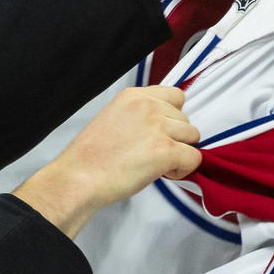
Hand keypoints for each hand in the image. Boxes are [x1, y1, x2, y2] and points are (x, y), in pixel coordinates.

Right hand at [15, 86, 201, 238]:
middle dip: (175, 137)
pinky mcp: (166, 150)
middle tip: (152, 152)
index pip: (175, 95)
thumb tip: (162, 127)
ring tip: (157, 163)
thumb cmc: (90, 158)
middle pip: (185, 117)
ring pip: (193, 136)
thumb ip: (139, 116)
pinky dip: (183, 169)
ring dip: (180, 152)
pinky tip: (163, 173)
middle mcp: (148, 106)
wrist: (79, 178)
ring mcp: (158, 127)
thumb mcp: (113, 119)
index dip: (173, 116)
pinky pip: (194, 158)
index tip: (162, 131)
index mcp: (133, 96)